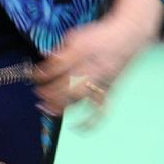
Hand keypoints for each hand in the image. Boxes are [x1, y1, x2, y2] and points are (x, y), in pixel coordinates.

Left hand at [33, 0, 163, 116]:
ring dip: (59, 105)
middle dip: (48, 92)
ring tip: (46, 108)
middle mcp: (92, 66)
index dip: (42, 74)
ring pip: (78, 98)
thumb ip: (60, 49)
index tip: (33, 77)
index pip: (58, 65)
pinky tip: (76, 128)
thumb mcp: (76, 35)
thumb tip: (45, 58)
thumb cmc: (100, 35)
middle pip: (65, 84)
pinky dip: (89, 123)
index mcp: (82, 50)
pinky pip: (101, 111)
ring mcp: (101, 80)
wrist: (129, 36)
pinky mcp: (110, 90)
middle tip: (37, 95)